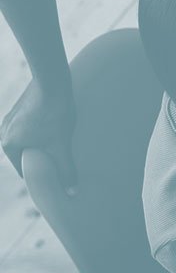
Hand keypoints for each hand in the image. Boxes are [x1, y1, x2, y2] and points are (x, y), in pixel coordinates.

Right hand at [1, 76, 76, 193]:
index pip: (25, 169)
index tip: (58, 172)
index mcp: (9, 144)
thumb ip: (65, 170)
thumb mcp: (61, 146)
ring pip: (29, 139)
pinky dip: (41, 129)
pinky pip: (30, 126)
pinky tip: (56, 125)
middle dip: (43, 157)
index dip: (42, 173)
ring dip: (43, 142)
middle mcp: (4, 131)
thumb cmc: (55, 114)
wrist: (52, 79)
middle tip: (62, 154)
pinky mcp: (19, 107)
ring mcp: (10, 118)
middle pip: (27, 154)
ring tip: (60, 139)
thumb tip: (72, 194)